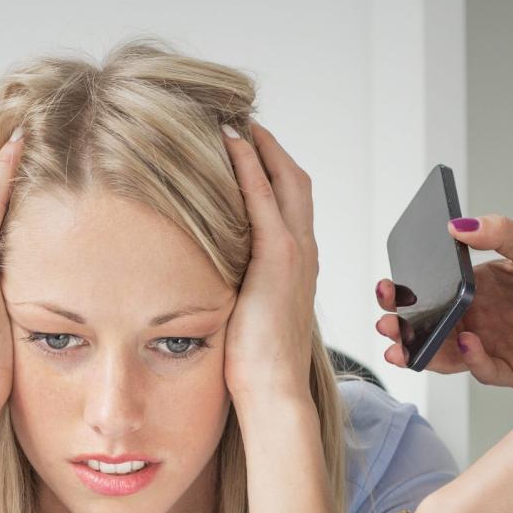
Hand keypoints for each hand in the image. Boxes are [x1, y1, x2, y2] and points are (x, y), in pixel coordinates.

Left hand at [220, 121, 318, 405]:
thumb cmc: (255, 365)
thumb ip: (238, 289)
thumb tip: (209, 280)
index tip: (248, 149)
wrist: (273, 389)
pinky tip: (230, 145)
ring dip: (261, 148)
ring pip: (285, 181)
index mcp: (298, 266)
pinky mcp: (279, 257)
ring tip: (235, 123)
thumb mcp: (246, 314)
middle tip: (243, 123)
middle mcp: (304, 252)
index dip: (273, 172)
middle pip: (295, 182)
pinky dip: (250, 166)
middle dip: (271, 149)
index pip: (291, 204)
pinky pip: (264, 197)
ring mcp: (295, 252)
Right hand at [376, 215, 512, 387]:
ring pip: (449, 355)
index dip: (406, 296)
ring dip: (425, 354)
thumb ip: (500, 234)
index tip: (387, 291)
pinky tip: (469, 346)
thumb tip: (459, 224)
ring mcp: (498, 345)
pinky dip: (472, 362)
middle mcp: (484, 317)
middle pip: (432, 329)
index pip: (433, 294)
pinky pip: (485, 371)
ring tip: (408, 348)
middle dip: (404, 330)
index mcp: (481, 286)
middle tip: (388, 327)